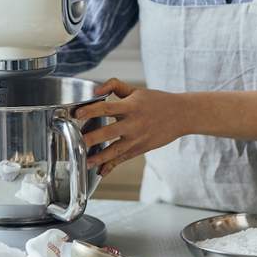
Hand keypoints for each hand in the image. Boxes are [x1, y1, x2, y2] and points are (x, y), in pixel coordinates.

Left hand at [74, 78, 189, 176]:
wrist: (181, 115)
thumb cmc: (157, 101)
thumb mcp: (135, 90)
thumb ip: (114, 85)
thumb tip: (95, 90)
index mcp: (131, 106)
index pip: (106, 108)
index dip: (90, 110)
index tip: (77, 114)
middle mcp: (133, 124)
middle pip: (108, 132)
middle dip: (91, 138)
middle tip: (75, 141)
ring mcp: (137, 139)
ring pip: (115, 150)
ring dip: (99, 157)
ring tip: (84, 161)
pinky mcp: (140, 149)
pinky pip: (123, 159)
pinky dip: (111, 166)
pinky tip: (100, 171)